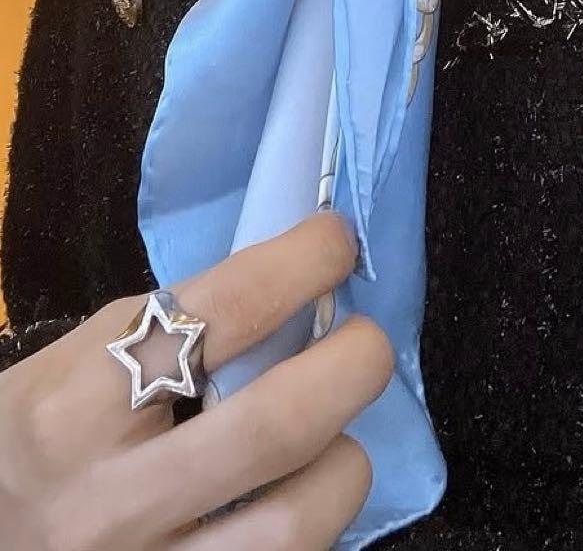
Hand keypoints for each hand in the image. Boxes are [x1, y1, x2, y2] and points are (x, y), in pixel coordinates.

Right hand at [0, 211, 392, 549]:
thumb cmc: (25, 449)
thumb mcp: (65, 373)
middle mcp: (107, 498)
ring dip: (344, 462)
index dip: (301, 264)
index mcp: (72, 405)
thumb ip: (163, 335)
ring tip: (335, 436)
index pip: (221, 312)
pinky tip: (303, 495)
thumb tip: (289, 291)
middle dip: (352, 364)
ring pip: (295, 520)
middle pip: (277, 423)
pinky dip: (313, 521)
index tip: (335, 243)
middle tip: (366, 340)